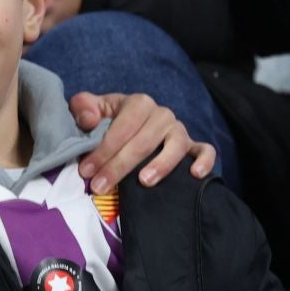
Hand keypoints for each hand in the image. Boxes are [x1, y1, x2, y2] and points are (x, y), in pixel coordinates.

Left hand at [68, 93, 217, 194]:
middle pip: (144, 141)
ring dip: (161, 164)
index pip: (123, 126)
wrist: (128, 128)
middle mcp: (162, 115)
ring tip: (144, 182)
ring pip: (176, 145)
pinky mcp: (193, 146)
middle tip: (100, 186)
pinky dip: (204, 161)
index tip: (87, 171)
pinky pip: (206, 151)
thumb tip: (89, 120)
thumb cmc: (107, 121)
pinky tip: (194, 174)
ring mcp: (179, 131)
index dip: (104, 149)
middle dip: (119, 165)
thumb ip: (83, 108)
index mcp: (139, 103)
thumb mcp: (90, 110)